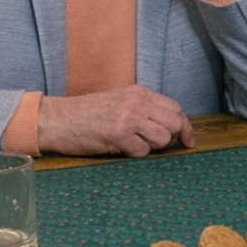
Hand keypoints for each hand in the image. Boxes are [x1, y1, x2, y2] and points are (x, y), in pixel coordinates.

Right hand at [37, 85, 194, 156]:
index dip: (185, 126)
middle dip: (171, 138)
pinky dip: (134, 154)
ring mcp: (128, 117)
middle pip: (174, 123)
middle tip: (157, 146)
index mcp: (138, 92)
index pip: (175, 108)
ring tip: (132, 144)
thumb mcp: (119, 101)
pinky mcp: (118, 134)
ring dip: (151, 147)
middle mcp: (137, 102)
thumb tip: (168, 125)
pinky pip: (142, 151)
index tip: (188, 140)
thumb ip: (142, 108)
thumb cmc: (86, 114)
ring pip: (161, 139)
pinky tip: (119, 148)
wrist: (58, 119)